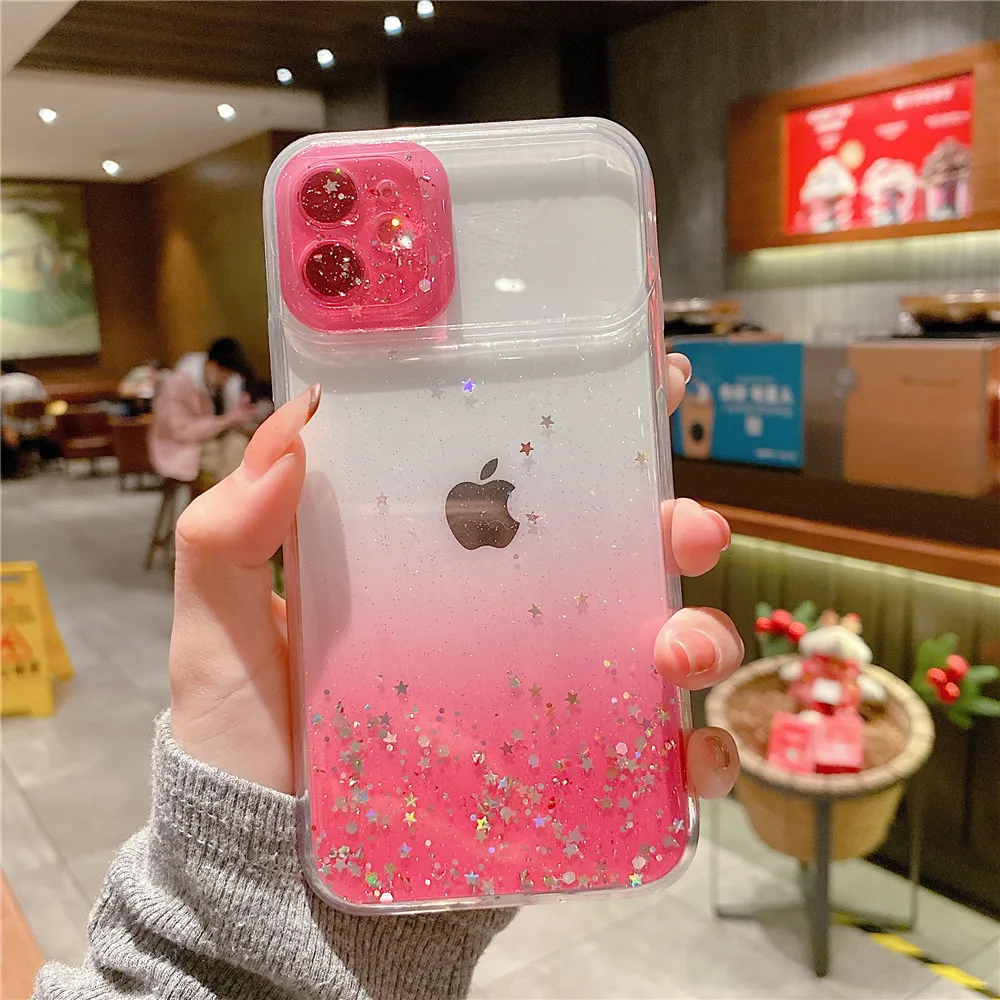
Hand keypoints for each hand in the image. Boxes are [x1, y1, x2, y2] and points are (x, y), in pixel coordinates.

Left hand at [169, 355, 741, 798]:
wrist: (280, 879)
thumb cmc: (252, 744)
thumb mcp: (224, 631)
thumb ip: (233, 536)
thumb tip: (294, 426)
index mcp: (446, 562)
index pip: (528, 479)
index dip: (595, 428)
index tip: (642, 381)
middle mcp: (511, 617)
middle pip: (620, 551)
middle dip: (675, 523)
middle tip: (684, 525)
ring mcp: (550, 693)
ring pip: (659, 641)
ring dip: (699, 632)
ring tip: (676, 650)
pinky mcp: (571, 775)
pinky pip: (655, 761)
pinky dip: (695, 754)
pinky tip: (690, 753)